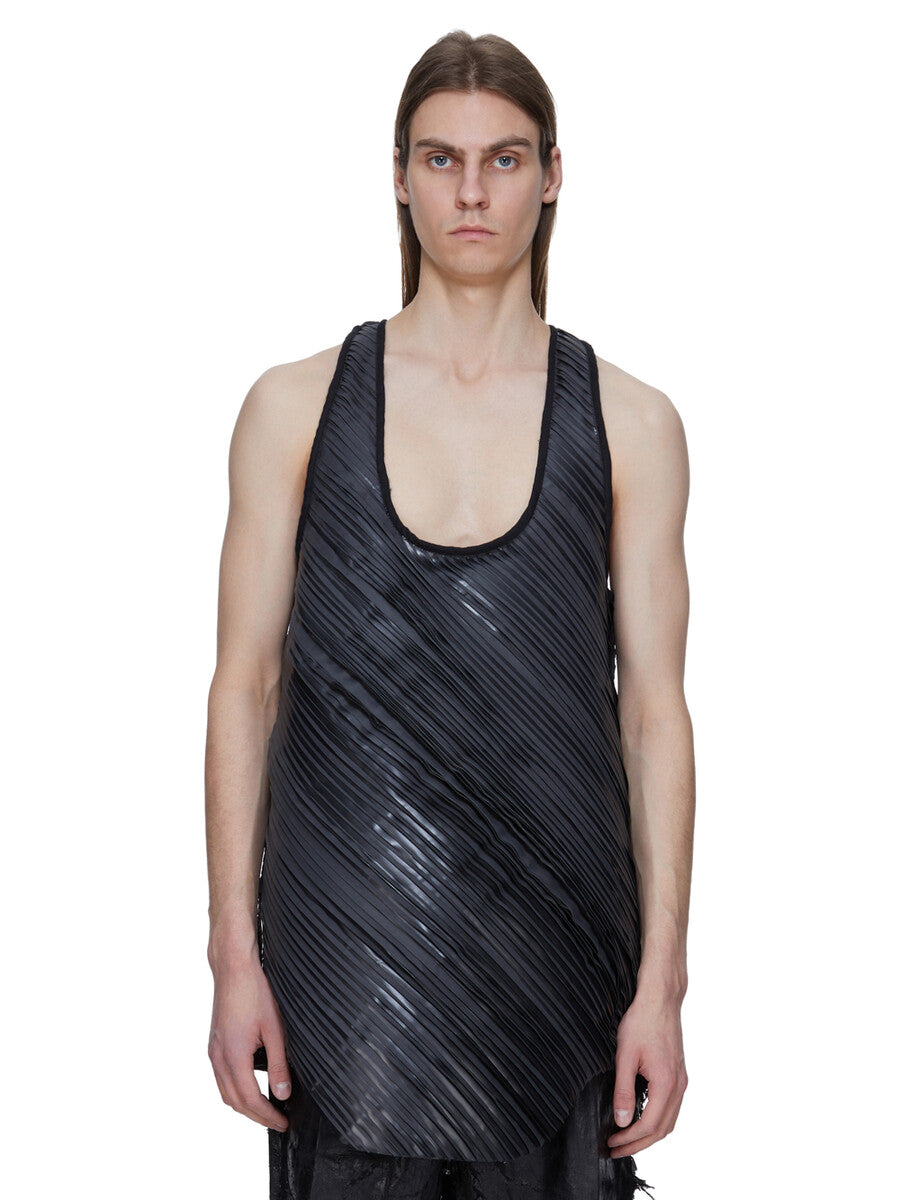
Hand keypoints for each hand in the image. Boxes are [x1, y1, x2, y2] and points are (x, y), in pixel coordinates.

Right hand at [208, 955, 292, 1131]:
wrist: (233, 967)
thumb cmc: (255, 990)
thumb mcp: (275, 1028)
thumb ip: (279, 1063)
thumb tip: (283, 1092)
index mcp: (233, 1055)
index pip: (250, 1099)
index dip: (267, 1115)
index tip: (283, 1123)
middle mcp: (218, 1057)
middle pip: (235, 1101)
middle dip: (256, 1116)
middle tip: (277, 1121)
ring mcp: (213, 1050)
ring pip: (225, 1091)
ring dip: (244, 1105)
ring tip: (266, 1109)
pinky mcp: (214, 1043)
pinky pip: (221, 1077)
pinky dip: (235, 1090)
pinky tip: (250, 1086)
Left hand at [606, 987, 687, 1158]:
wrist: (660, 999)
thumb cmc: (642, 1021)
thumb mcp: (625, 1055)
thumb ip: (623, 1090)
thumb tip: (622, 1121)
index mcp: (666, 1084)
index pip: (649, 1126)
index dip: (629, 1139)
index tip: (611, 1143)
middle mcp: (679, 1086)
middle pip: (662, 1130)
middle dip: (638, 1144)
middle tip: (616, 1150)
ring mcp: (681, 1080)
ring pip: (669, 1121)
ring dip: (649, 1135)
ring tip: (627, 1140)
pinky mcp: (679, 1074)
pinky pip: (672, 1108)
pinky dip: (657, 1121)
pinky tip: (642, 1119)